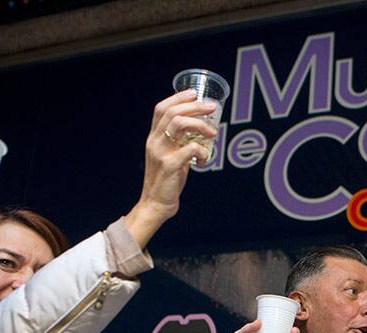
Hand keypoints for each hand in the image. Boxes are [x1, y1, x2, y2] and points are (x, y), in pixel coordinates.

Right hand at [124, 91, 218, 247]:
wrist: (155, 204)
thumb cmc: (167, 180)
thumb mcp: (170, 156)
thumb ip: (179, 143)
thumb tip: (200, 132)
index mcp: (153, 137)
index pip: (161, 108)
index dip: (178, 97)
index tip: (195, 93)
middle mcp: (154, 141)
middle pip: (173, 112)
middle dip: (195, 106)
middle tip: (212, 108)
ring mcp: (160, 152)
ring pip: (178, 124)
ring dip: (200, 124)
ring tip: (213, 133)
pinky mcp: (170, 165)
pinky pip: (190, 149)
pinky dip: (203, 151)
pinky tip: (205, 160)